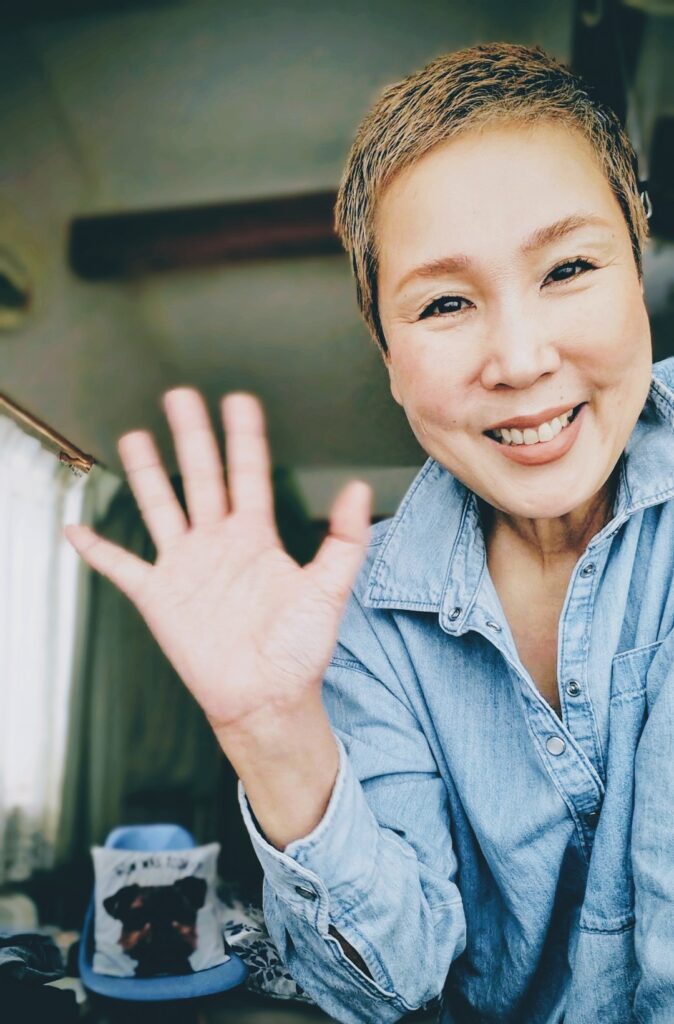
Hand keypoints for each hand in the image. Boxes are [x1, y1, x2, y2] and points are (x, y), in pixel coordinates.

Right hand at [64, 389, 370, 742]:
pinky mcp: (159, 596)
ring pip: (161, 508)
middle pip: (202, 478)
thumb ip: (343, 539)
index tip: (239, 401)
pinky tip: (77, 531)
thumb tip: (358, 489)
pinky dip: (97, 551)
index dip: (244, 438)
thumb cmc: (300, 650)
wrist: (267, 698)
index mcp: (256, 539)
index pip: (249, 475)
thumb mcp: (328, 589)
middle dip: (192, 437)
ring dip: (148, 474)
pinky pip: (121, 567)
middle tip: (181, 397)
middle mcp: (219, 544)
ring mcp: (186, 567)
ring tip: (135, 437)